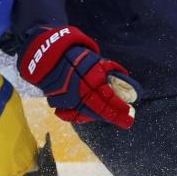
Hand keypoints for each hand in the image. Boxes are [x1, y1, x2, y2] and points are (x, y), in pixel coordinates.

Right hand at [18, 25, 140, 128]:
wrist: (46, 55)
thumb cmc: (74, 54)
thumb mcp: (93, 57)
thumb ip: (107, 67)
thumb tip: (124, 76)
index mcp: (89, 75)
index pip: (108, 94)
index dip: (119, 104)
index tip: (130, 110)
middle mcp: (79, 88)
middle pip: (99, 106)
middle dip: (114, 115)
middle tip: (127, 121)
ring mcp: (68, 96)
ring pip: (87, 112)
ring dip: (101, 116)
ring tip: (113, 118)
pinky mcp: (59, 101)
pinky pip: (73, 113)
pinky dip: (84, 116)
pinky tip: (94, 116)